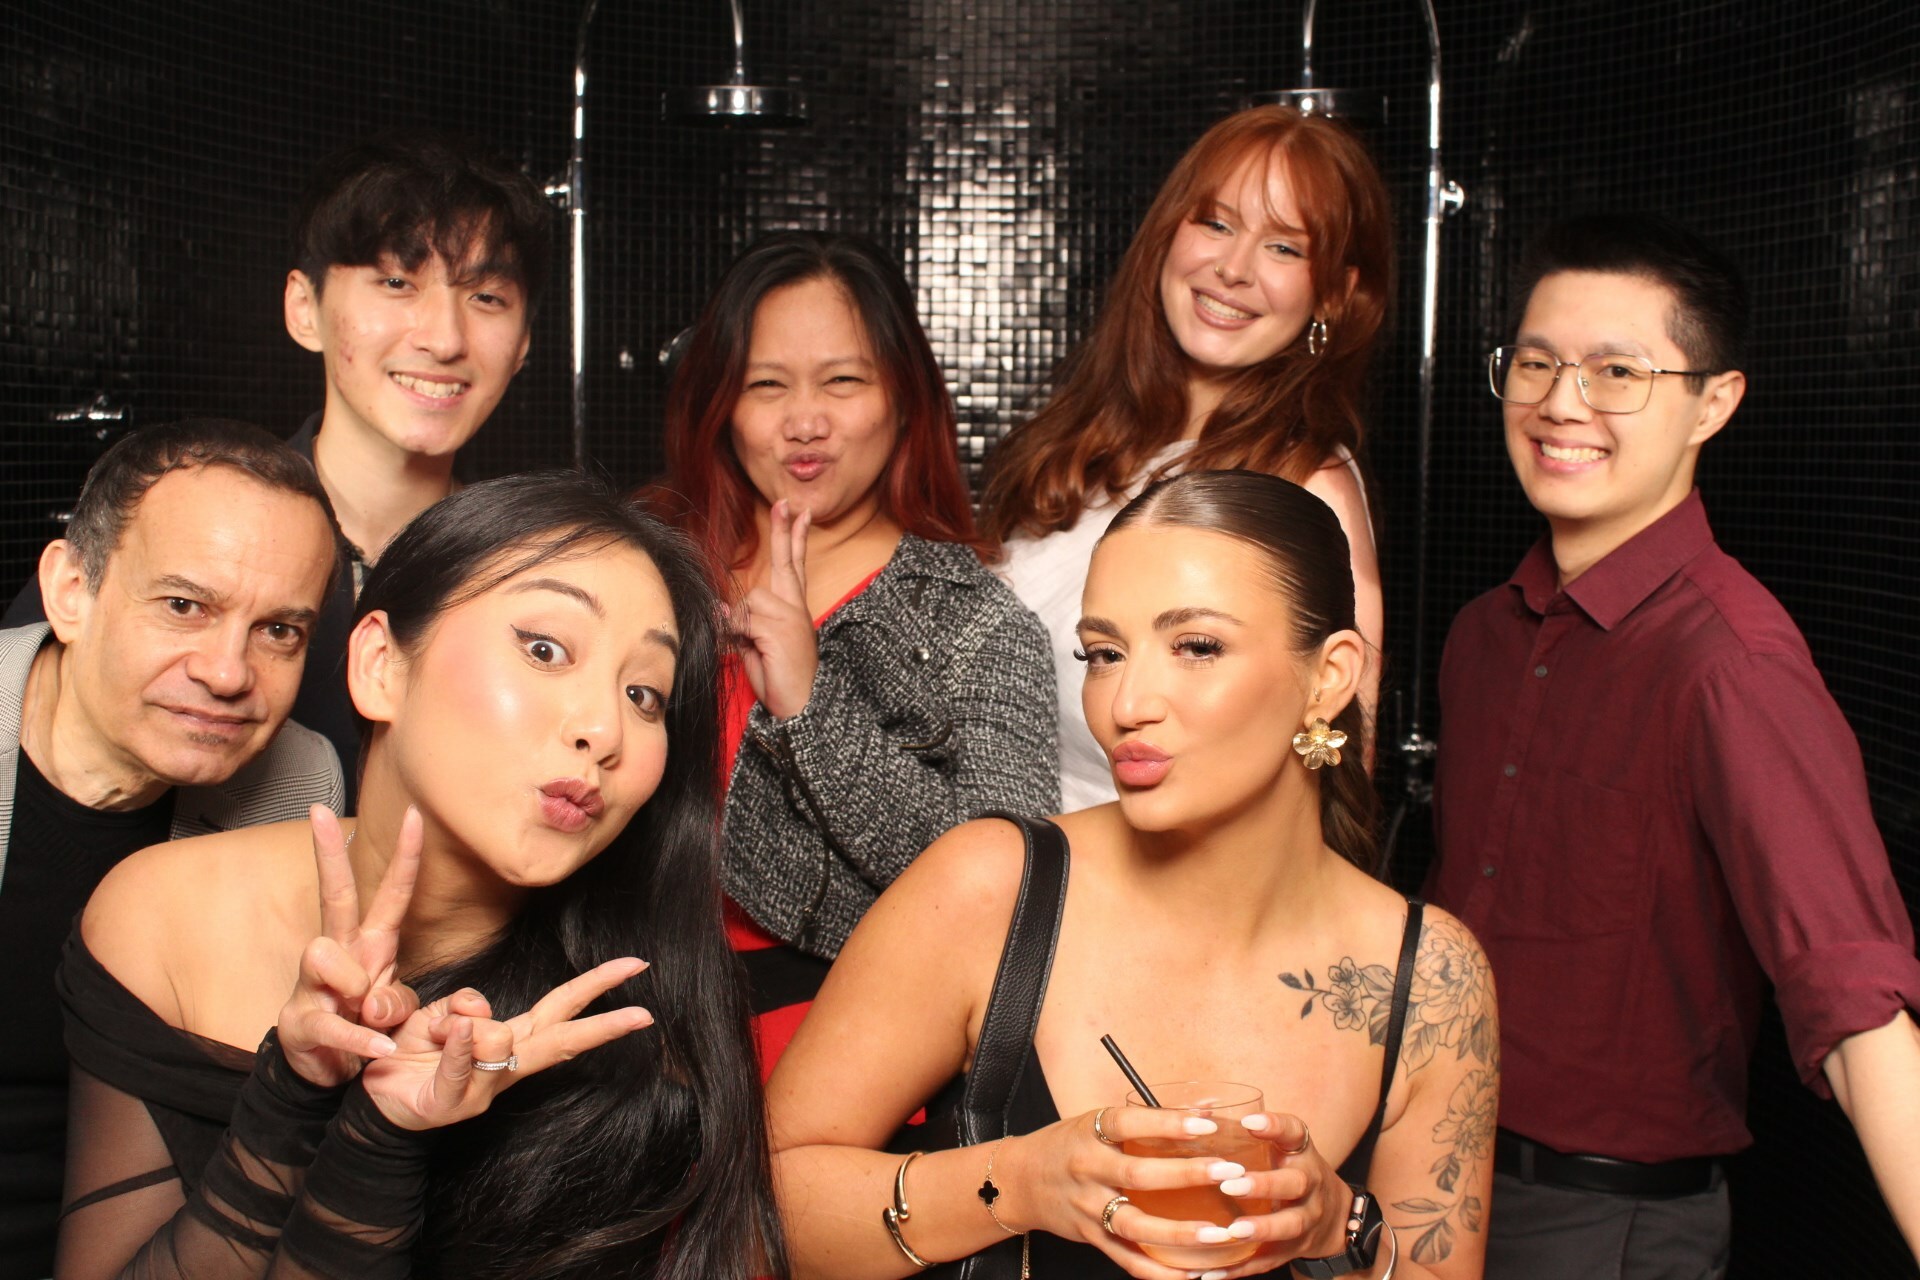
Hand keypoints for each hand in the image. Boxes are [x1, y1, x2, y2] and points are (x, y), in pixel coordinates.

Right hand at [275, 806, 422, 1087]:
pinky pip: (333, 1023)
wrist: (327, 1071)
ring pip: (324, 955)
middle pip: (334, 896)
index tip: (415, 815)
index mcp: (370, 945)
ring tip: (365, 1013)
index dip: (405, 857)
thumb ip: (397, 1000)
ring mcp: (314, 986)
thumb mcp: (394, 1009)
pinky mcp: (301, 1022)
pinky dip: (360, 1038)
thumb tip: (376, 1006)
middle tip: (319, 811)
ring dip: (354, 986)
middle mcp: (340, 955)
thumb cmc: (363, 1025)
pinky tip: (379, 1048)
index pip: (390, 894)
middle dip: (327, 853)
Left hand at [358, 956, 653, 1130]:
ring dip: (455, 1022)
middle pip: (560, 1035)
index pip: (561, 1005)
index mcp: (510, 1038)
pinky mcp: (450, 1105)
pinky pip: (461, 1068)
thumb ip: (465, 1004)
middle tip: (643, 1015)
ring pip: (496, 1038)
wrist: (373, 1099)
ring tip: (429, 1035)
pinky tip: (456, 1034)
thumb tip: (478, 1010)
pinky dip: (460, 1048)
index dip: (597, 984)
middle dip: (602, 1024)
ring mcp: (483, 1089)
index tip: (636, 966)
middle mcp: (506, 1065)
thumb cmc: (414, 1051)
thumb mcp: (440, 1013)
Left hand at [733, 499, 818, 718]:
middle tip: (785, 502)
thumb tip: (722, 610)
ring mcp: (790, 617)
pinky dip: (736, 635)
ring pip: (749, 600)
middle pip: (786, 561)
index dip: (794, 538)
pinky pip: (743, 620)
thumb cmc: (780, 677)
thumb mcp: (755, 646)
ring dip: (740, 625)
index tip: (799, 513)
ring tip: (753, 649)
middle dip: (785, 531)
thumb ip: (742, 623)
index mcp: (792, 609)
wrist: (801, 705)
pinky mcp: (780, 629)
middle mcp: (795, 608)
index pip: (793, 565)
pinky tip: (750, 650)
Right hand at [993, 1106, 1286, 1279]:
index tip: (1208, 1124)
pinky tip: (1190, 1274)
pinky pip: (1126, 1259)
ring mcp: (1088, 1207)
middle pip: (1138, 1176)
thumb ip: (1150, 1120)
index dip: (1169, 1124)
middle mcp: (1088, 1170)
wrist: (1020, 1180)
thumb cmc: (1068, 1144)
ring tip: (1218, 1234)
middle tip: (1228, 1173)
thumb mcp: (1098, 1122)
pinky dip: (1158, 1271)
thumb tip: (1207, 1109)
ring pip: (1135, 1224)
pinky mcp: (1090, 1237)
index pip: (1130, 1124)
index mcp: (1091, 1134)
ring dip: (1179, 1232)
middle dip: (1187, 1175)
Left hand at [1197, 1112, 1354, 1274]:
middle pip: (1294, 1184)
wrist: (1335, 1217)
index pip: (1294, 1132)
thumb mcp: (1280, 1146)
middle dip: (1264, 1184)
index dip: (1275, 1127)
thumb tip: (1195, 1108)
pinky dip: (1241, 1268)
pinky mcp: (1295, 1250)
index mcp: (1300, 1152)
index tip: (1249, 1123)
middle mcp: (1309, 1184)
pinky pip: (1270, 1261)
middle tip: (1231, 1184)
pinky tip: (1212, 1272)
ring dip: (1261, 1229)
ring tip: (1233, 1231)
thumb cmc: (1289, 1170)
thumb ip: (1243, 1130)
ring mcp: (1306, 1219)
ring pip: (1289, 1225)